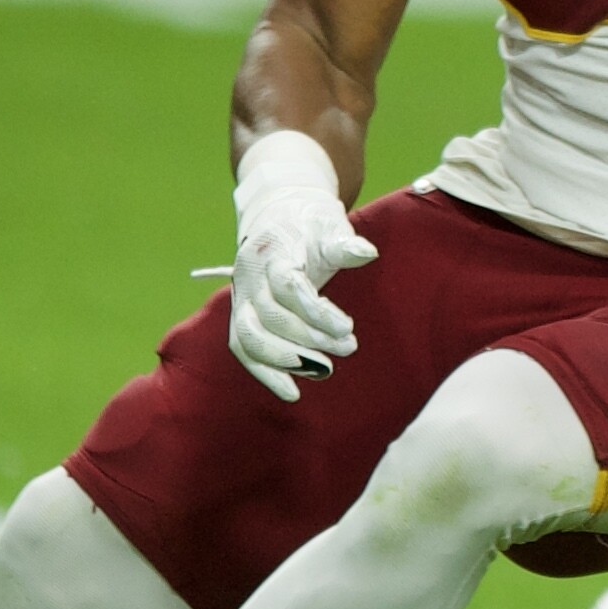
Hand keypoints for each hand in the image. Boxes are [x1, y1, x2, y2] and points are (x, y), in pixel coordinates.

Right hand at [227, 130, 374, 403]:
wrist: (278, 215)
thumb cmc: (310, 223)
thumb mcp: (330, 225)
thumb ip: (345, 243)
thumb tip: (367, 252)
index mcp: (271, 252)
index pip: (288, 286)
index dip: (316, 311)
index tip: (347, 328)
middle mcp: (248, 278)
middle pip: (268, 317)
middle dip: (308, 338)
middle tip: (349, 348)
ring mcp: (240, 299)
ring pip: (248, 337)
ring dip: (286, 360)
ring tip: (326, 370)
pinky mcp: (241, 316)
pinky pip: (244, 349)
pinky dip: (265, 373)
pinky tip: (293, 393)